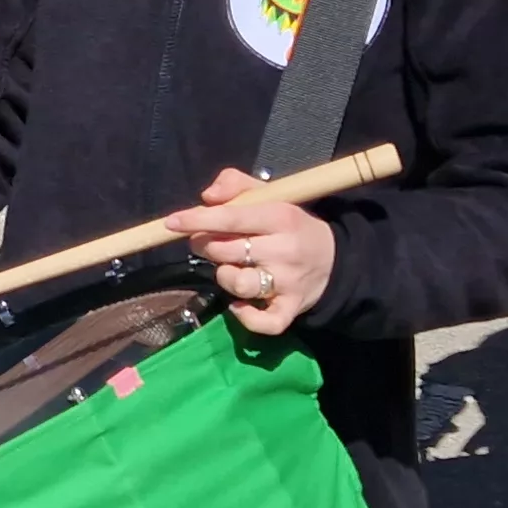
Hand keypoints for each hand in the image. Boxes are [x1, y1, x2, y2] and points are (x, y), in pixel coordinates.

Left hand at [159, 169, 337, 333]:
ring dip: (224, 278)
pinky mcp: (291, 308)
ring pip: (239, 284)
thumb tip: (206, 196)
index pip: (231, 217)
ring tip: (229, 269)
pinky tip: (239, 306)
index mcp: (279, 216)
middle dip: (207, 246)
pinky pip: (264, 322)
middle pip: (227, 251)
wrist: (335, 260)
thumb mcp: (269, 196)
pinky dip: (246, 318)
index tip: (172, 222)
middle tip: (209, 243)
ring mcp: (288, 282)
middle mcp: (284, 249)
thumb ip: (235, 185)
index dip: (197, 220)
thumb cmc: (290, 225)